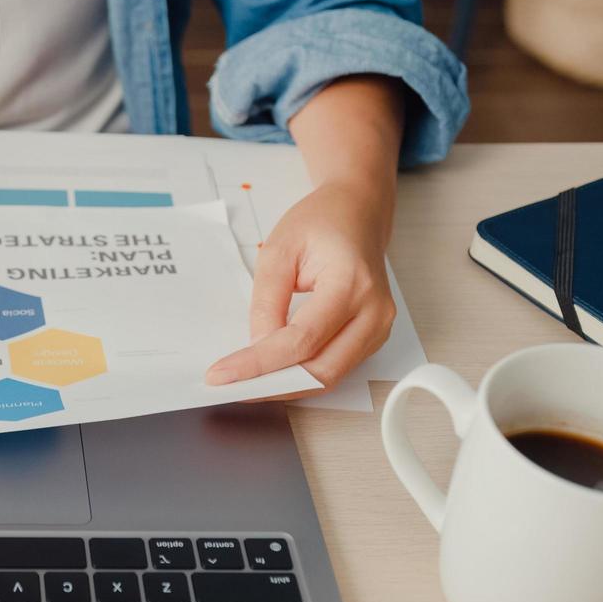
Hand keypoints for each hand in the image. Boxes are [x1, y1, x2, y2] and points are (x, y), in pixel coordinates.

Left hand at [205, 180, 396, 392]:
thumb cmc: (322, 223)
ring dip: (286, 386)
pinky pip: (335, 368)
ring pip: (330, 377)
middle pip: (322, 370)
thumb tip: (257, 345)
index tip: (223, 375)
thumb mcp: (278, 249)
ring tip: (245, 384)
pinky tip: (272, 373)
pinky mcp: (372, 337)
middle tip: (230, 388)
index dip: (260, 363)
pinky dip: (301, 376)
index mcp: (352, 283)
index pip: (302, 339)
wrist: (358, 213)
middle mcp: (374, 311)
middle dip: (272, 386)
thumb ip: (267, 300)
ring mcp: (378, 328)